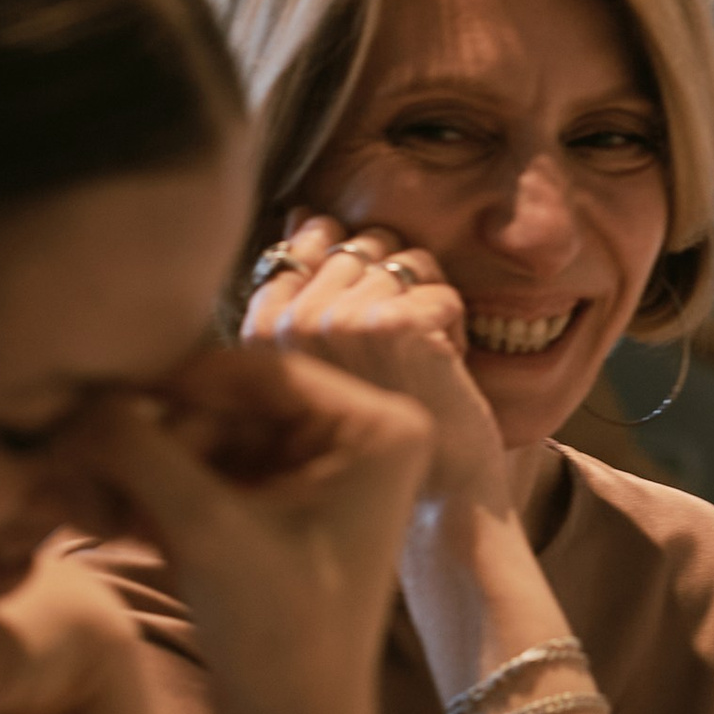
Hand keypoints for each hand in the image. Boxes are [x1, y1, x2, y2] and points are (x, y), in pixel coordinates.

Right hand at [73, 342, 431, 713]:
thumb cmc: (274, 635)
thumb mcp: (205, 527)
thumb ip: (139, 449)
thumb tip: (78, 401)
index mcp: (382, 425)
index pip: (256, 371)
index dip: (174, 390)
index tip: (102, 417)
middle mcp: (361, 436)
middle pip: (229, 403)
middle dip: (159, 443)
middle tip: (96, 480)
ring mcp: (320, 471)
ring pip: (207, 437)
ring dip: (148, 470)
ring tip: (102, 511)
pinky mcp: (280, 505)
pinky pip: (206, 471)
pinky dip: (159, 492)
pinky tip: (118, 525)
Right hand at [244, 217, 506, 511]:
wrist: (435, 502)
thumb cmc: (379, 428)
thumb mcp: (329, 355)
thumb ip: (302, 285)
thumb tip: (304, 210)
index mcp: (259, 330)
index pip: (304, 244)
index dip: (351, 274)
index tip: (366, 335)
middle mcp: (289, 323)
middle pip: (358, 243)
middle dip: (394, 291)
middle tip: (394, 359)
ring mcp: (338, 322)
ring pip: (404, 259)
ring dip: (426, 307)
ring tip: (415, 363)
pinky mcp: (392, 326)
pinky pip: (441, 289)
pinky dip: (455, 328)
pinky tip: (440, 373)